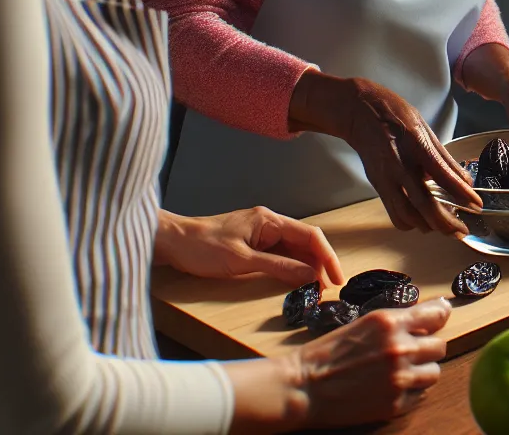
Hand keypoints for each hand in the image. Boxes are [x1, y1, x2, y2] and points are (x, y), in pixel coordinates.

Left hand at [155, 208, 344, 287]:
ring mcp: (261, 234)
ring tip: (317, 288)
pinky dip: (291, 267)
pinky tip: (296, 280)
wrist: (171, 242)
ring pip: (294, 249)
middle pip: (305, 242)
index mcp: (270, 220)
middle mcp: (269, 223)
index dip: (327, 257)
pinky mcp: (252, 244)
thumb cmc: (201, 247)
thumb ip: (278, 267)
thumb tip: (309, 275)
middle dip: (320, 263)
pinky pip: (280, 255)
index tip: (337, 278)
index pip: (310, 236)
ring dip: (307, 267)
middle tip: (329, 288)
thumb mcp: (241, 261)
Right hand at [289, 71, 480, 235]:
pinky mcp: (377, 186)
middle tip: (461, 231)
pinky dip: (410, 222)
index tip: (476, 204)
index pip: (441, 175)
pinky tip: (422, 220)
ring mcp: (385, 178)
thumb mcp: (425, 128)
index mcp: (414, 145)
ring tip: (445, 227)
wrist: (358, 112)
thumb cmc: (395, 115)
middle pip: (422, 204)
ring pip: (406, 215)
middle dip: (445, 223)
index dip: (460, 193)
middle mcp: (398, 166)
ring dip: (428, 226)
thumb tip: (465, 181)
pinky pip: (394, 213)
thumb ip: (444, 158)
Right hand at [289, 300, 451, 427]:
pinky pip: (420, 395)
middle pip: (439, 346)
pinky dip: (410, 391)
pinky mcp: (395, 404)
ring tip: (400, 371)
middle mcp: (399, 348)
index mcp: (389, 323)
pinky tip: (390, 387)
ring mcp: (399, 378)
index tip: (440, 317)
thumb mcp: (363, 324)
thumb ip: (396, 322)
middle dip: (427, 348)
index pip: (436, 315)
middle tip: (410, 352)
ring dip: (421, 371)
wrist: (304, 387)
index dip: (439, 316)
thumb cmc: (328, 353)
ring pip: (434, 372)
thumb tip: (429, 317)